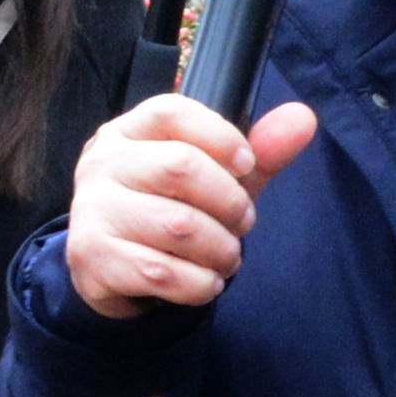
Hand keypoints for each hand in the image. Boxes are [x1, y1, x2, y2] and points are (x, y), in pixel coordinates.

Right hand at [66, 95, 318, 316]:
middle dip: (229, 202)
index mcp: (129, 131)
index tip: (248, 167)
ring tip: (227, 257)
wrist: (112, 270)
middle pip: (180, 167)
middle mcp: (101, 164)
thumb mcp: (215, 178)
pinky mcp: (92, 259)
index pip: (173, 112)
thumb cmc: (169, 210)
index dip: (222, 138)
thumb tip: (303, 118)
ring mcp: (91, 211)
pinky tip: (206, 283)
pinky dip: (199, 284)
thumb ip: (260, 151)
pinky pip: (160, 272)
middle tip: (243, 222)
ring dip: (220, 249)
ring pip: (177, 226)